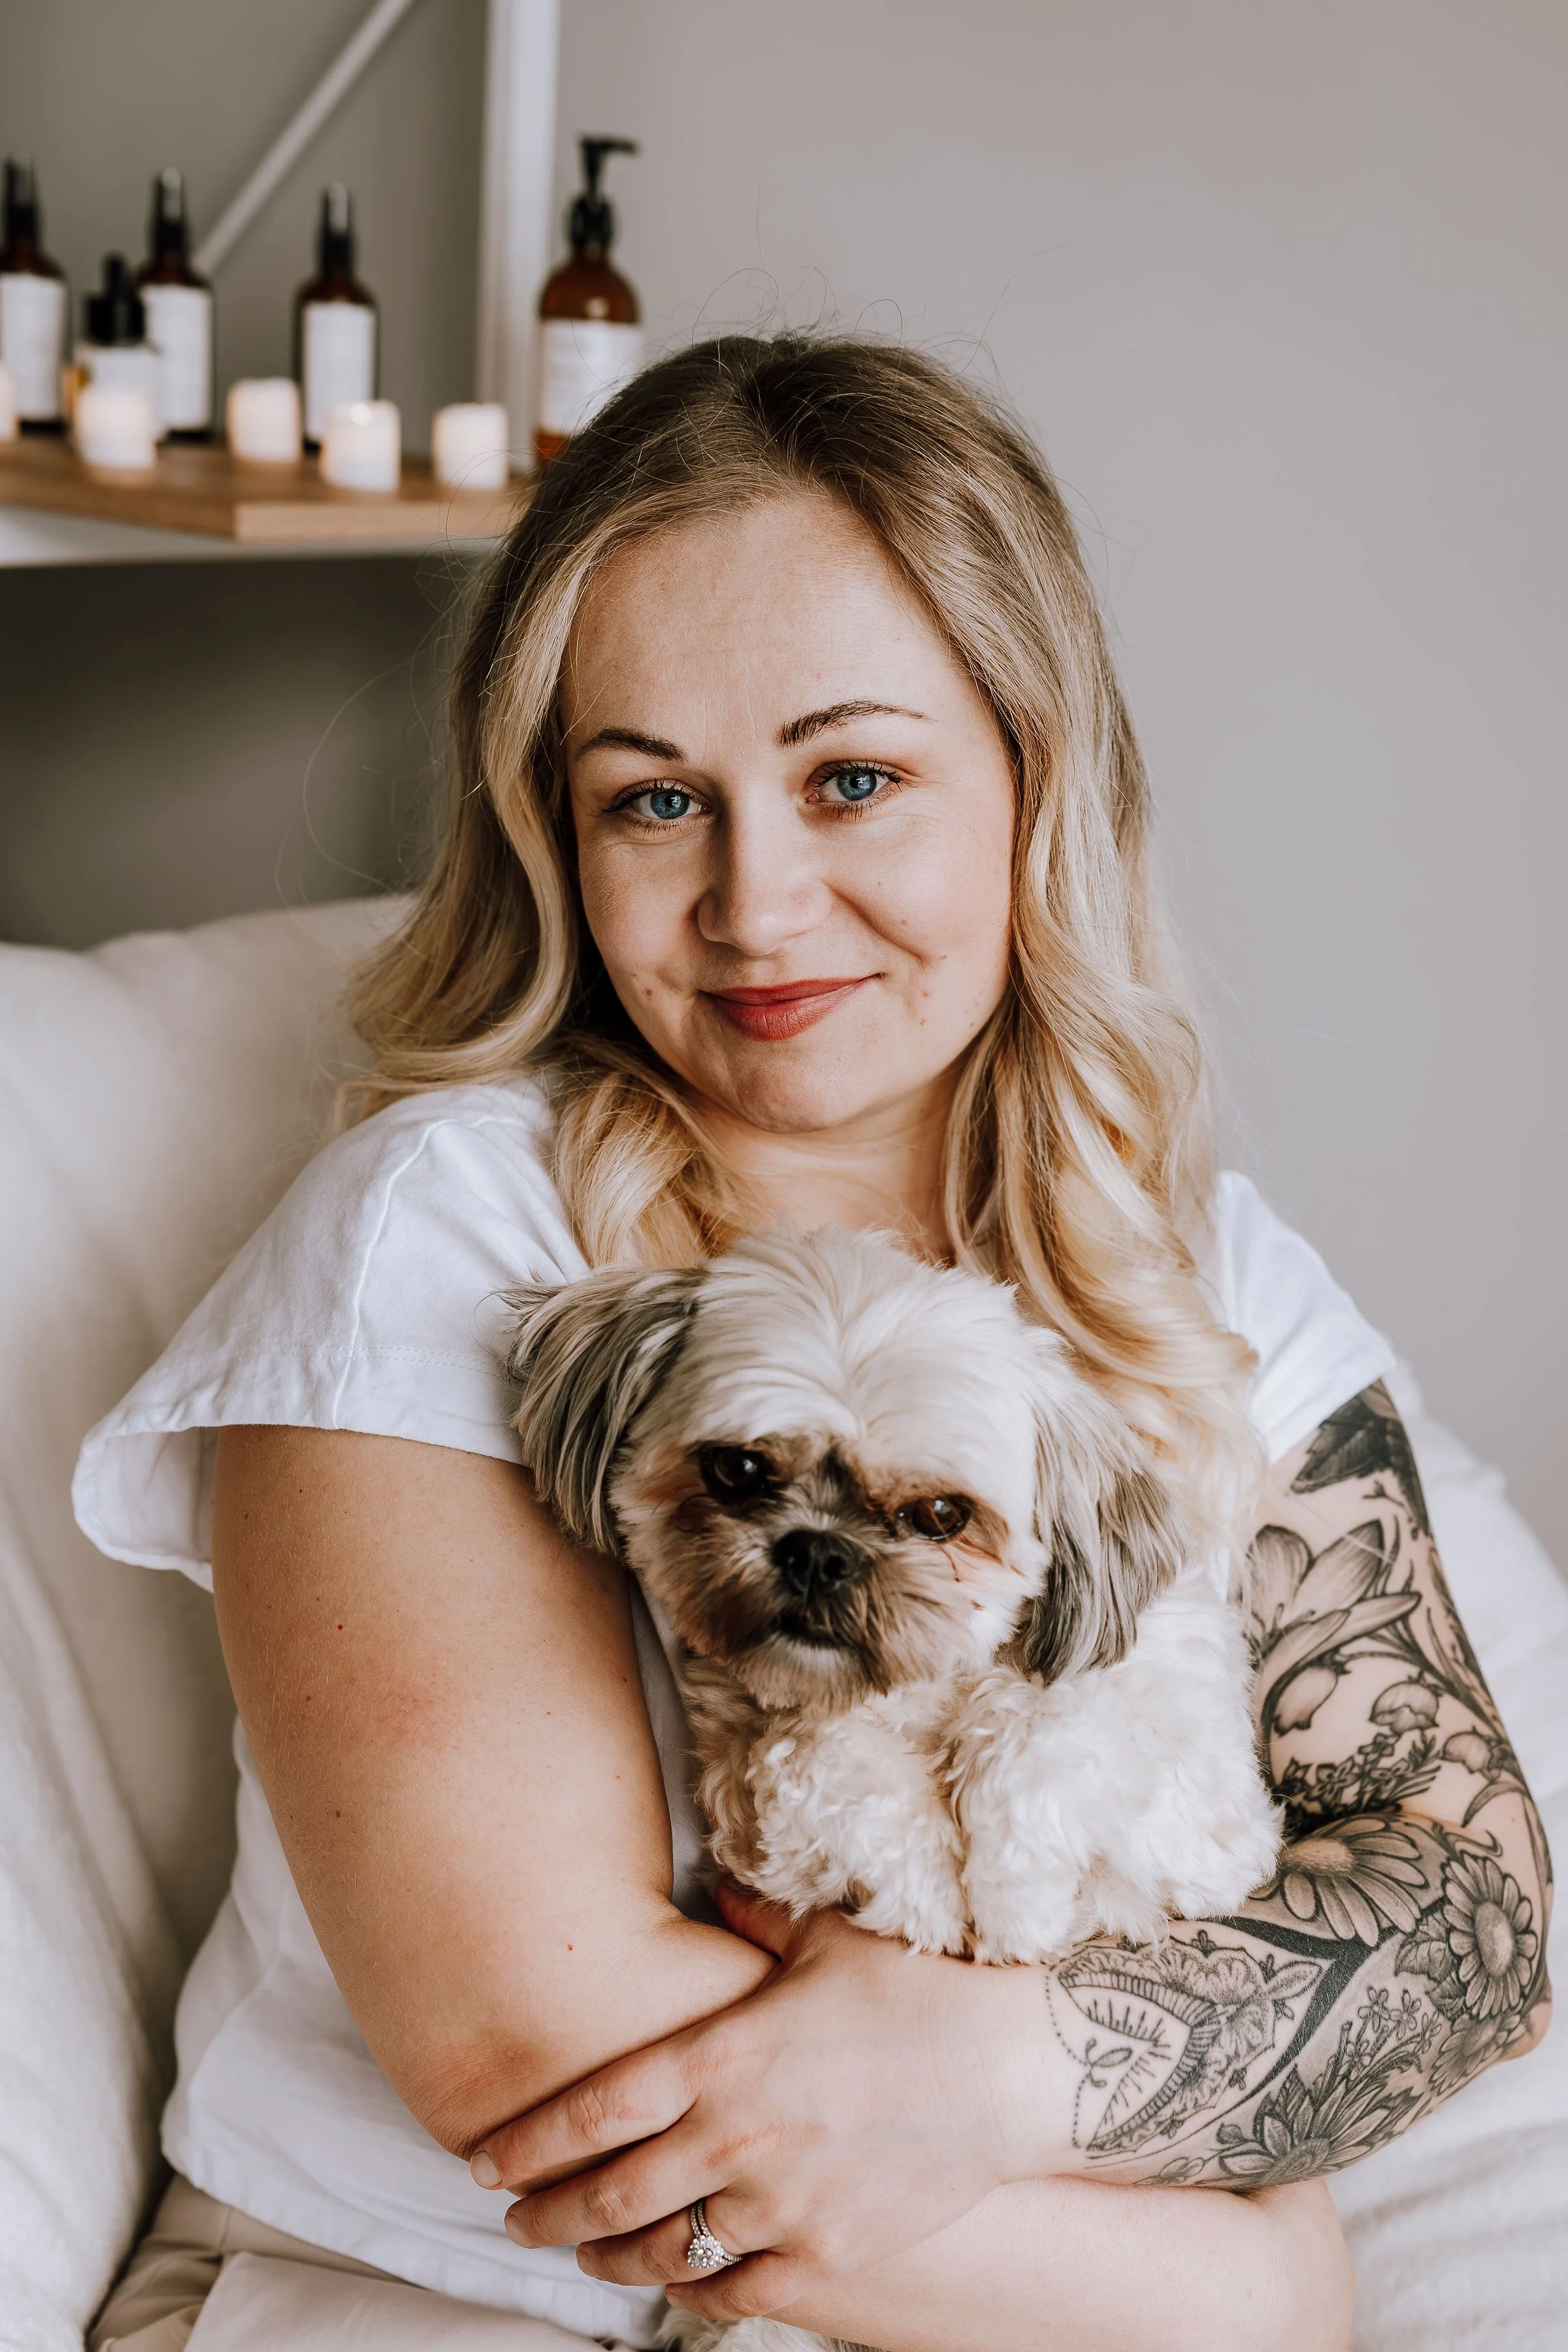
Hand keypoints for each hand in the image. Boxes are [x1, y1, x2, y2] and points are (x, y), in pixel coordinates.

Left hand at [473, 1884, 1053, 2323]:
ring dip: (612, 2258)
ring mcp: (780, 2202)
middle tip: (515, 2219)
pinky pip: (737, 2292)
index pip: (593, 2110)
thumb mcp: (824, 1936)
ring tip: (587, 2255)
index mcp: (723, 2054)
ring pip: (664, 2250)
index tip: (482, 2159)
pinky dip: (698, 2293)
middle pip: (608, 2194)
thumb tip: (709, 1887)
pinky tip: (681, 2285)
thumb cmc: (918, 1987)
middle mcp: (737, 2136)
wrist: (1016, 2066)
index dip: (527, 2142)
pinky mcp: (828, 2250)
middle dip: (549, 2214)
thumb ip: (750, 1917)